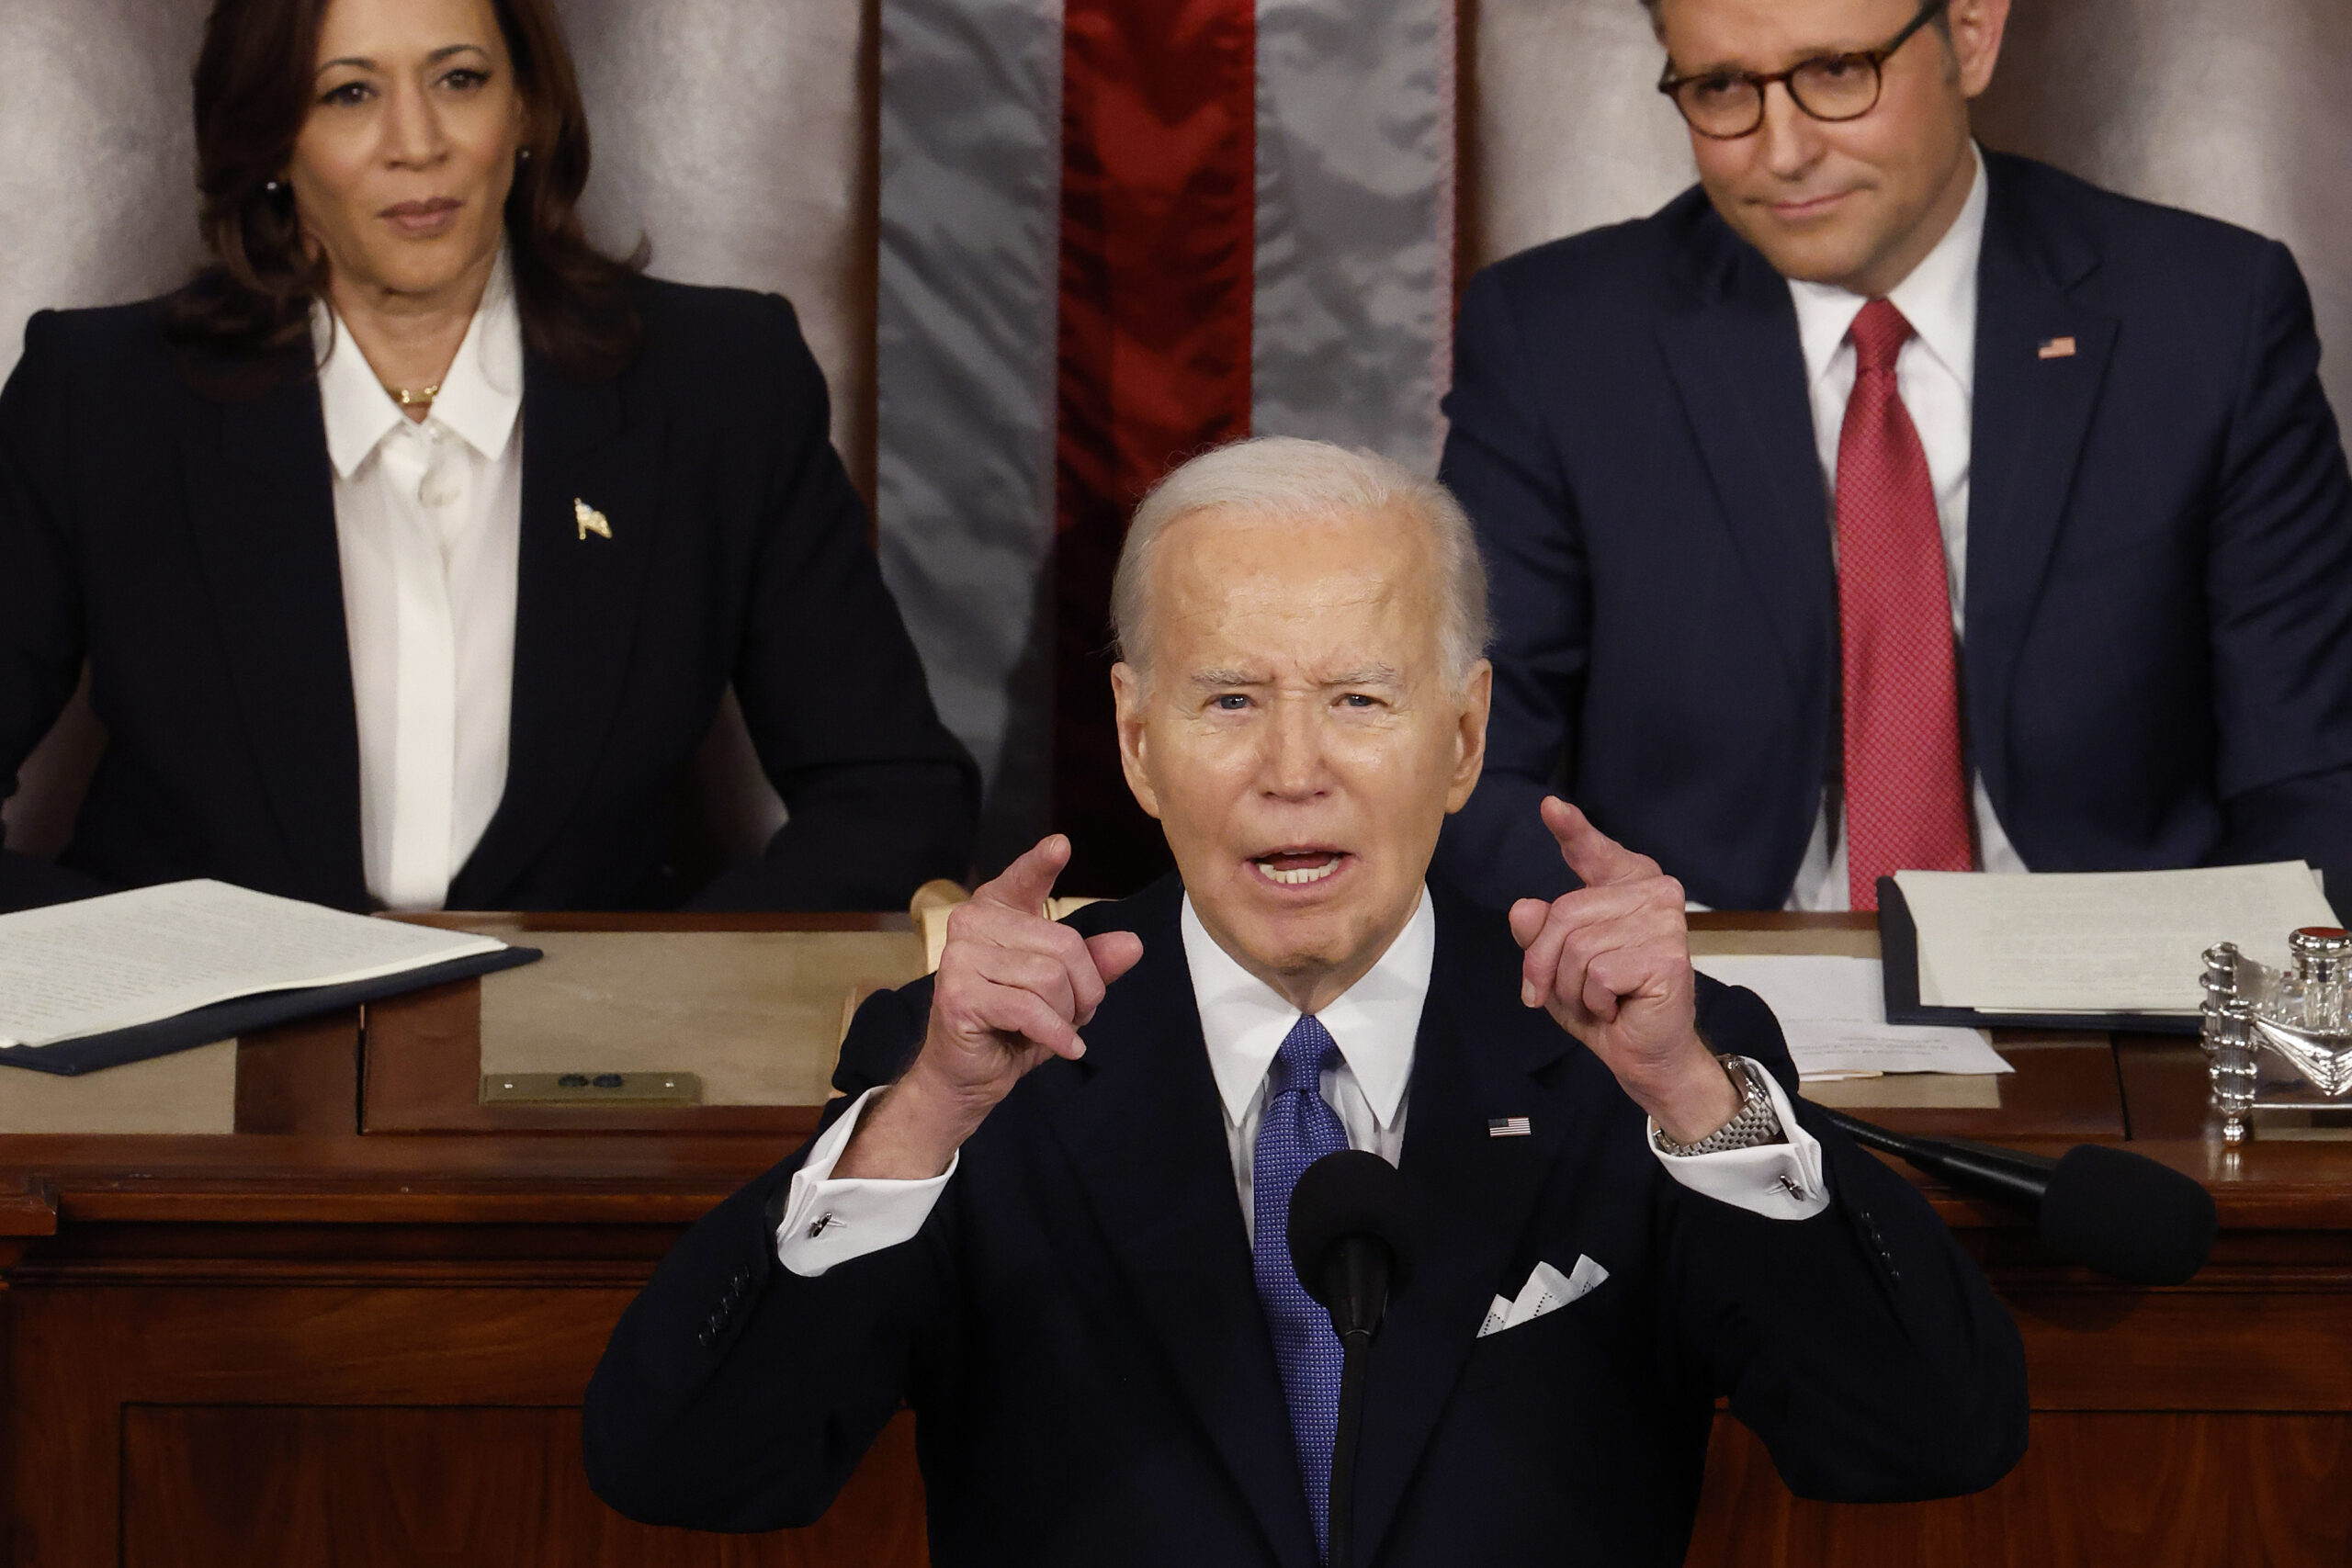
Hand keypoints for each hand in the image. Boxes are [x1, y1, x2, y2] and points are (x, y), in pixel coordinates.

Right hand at [837, 835, 1144, 1178]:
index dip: (1041, 863)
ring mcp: (959, 958)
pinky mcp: (959, 995)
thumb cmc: (1013, 1027)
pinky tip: (1065, 1047)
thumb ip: (1094, 965)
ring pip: (1049, 977)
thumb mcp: (1064, 993)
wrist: (968, 1076)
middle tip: (1074, 1015)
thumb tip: (1132, 945)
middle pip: (1063, 944)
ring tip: (1056, 1030)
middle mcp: (971, 924)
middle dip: (1084, 988)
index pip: (1022, 880)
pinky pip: (1030, 1008)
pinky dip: (1056, 1034)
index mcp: (996, 912)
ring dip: (1067, 1015)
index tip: (1061, 846)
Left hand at [1507, 797, 1738, 1144]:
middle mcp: (1653, 894)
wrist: (1643, 1054)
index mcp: (1627, 886)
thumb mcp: (1556, 966)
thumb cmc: (1603, 1004)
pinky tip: (1618, 1007)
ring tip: (1597, 1000)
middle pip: (1564, 914)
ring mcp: (1664, 923)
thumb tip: (1524, 909)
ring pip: (1576, 947)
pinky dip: (1594, 1000)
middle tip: (1555, 993)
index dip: (1572, 830)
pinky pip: (1597, 973)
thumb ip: (1539, 933)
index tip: (1551, 807)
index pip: (1594, 852)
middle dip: (1544, 963)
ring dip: (1571, 987)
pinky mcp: (1667, 956)